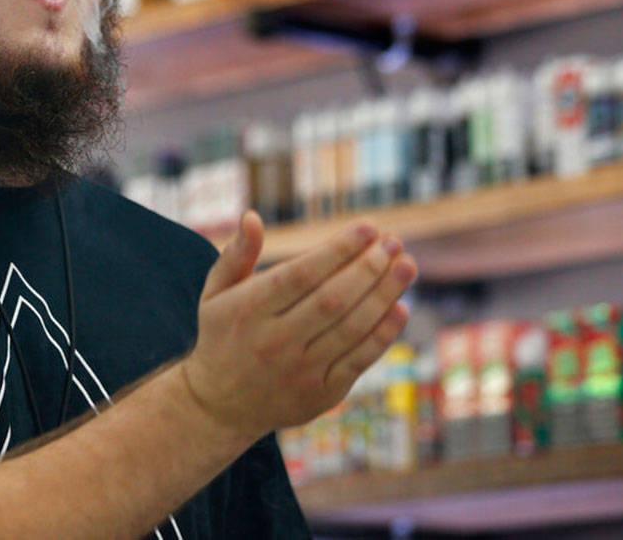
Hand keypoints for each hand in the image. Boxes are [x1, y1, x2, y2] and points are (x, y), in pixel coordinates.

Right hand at [179, 211, 416, 440]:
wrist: (219, 406)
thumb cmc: (222, 335)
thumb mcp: (215, 293)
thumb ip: (235, 255)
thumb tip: (252, 216)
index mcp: (248, 311)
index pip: (301, 275)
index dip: (338, 250)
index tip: (368, 227)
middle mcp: (273, 342)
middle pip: (332, 299)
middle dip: (369, 267)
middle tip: (394, 242)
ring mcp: (299, 371)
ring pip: (351, 328)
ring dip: (384, 294)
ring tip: (407, 266)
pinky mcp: (320, 395)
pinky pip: (358, 360)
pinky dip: (383, 334)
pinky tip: (400, 307)